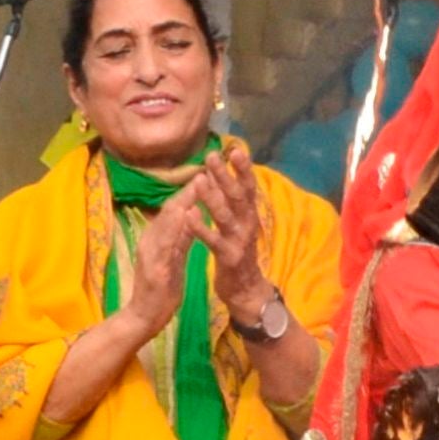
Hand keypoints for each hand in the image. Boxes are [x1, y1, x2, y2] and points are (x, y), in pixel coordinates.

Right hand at [123, 185, 205, 332]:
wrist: (145, 317)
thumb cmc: (162, 288)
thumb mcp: (175, 257)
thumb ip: (181, 236)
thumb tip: (191, 211)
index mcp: (158, 238)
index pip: (176, 209)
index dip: (192, 190)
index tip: (210, 173)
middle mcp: (152, 240)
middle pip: (171, 209)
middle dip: (189, 189)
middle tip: (207, 169)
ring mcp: (151, 254)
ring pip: (166, 223)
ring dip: (183, 202)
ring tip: (199, 184)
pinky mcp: (155, 270)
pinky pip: (166, 247)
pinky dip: (176, 230)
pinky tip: (187, 217)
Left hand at [191, 143, 272, 313]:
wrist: (246, 291)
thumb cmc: (237, 253)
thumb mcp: (237, 225)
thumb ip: (229, 203)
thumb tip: (218, 175)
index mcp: (249, 216)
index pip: (248, 188)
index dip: (243, 169)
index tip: (235, 149)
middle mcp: (248, 225)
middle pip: (238, 197)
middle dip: (225, 176)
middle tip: (212, 156)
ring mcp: (239, 242)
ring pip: (226, 216)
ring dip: (212, 197)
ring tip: (199, 179)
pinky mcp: (228, 258)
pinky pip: (213, 241)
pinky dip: (201, 227)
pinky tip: (189, 215)